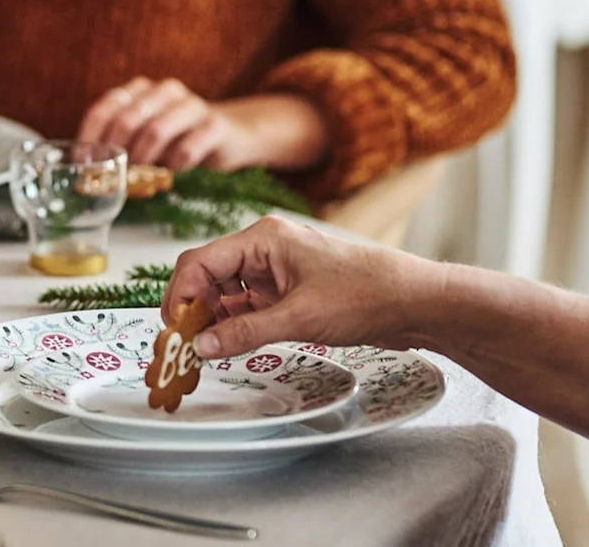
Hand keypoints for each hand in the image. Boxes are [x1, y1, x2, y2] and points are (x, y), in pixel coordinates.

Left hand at [79, 77, 250, 168]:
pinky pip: (186, 149)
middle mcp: (165, 91)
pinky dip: (172, 168)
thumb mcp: (145, 138)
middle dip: (117, 152)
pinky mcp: (216, 125)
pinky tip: (171, 177)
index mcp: (141, 90)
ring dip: (143, 160)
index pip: (105, 109)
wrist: (231, 135)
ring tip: (140, 178)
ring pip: (155, 130)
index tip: (86, 164)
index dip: (91, 138)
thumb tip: (87, 170)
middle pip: (128, 119)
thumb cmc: (178, 139)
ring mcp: (192, 105)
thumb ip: (119, 145)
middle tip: (114, 176)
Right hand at [162, 216, 435, 357]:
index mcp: (262, 238)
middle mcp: (265, 248)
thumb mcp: (299, 318)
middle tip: (184, 345)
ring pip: (227, 292)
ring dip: (214, 319)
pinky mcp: (289, 289)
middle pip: (209, 276)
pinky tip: (230, 344)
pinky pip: (249, 304)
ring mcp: (277, 269)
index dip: (181, 296)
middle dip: (194, 309)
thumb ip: (244, 332)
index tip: (173, 330)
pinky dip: (236, 324)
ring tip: (206, 350)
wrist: (415, 303)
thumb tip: (202, 346)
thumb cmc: (366, 295)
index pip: (201, 262)